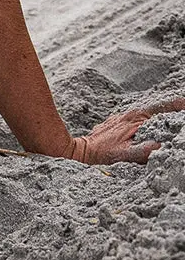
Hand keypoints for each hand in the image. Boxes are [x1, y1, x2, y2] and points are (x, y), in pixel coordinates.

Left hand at [68, 98, 184, 164]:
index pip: (160, 108)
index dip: (176, 105)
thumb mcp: (124, 154)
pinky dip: (153, 118)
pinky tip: (159, 123)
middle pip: (157, 107)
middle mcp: (130, 114)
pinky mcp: (122, 121)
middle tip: (184, 108)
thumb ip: (143, 150)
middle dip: (174, 108)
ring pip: (149, 112)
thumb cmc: (104, 152)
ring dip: (163, 112)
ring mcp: (125, 116)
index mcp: (135, 118)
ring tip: (177, 114)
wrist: (85, 149)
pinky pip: (142, 117)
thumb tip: (162, 146)